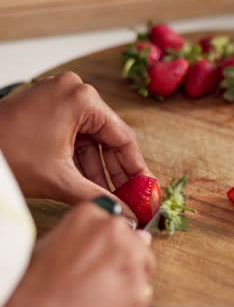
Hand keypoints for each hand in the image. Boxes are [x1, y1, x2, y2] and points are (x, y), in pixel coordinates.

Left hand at [0, 72, 150, 218]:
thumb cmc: (6, 155)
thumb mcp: (58, 179)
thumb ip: (97, 197)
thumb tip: (126, 213)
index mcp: (81, 98)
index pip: (123, 138)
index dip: (137, 170)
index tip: (146, 191)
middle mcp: (73, 92)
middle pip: (108, 138)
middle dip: (117, 173)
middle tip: (130, 200)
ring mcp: (60, 99)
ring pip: (91, 141)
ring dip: (98, 171)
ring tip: (109, 198)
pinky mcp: (49, 110)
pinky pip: (75, 138)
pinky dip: (81, 162)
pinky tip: (89, 186)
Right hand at [3, 203, 154, 306]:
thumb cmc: (39, 287)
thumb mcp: (54, 243)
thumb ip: (89, 234)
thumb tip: (125, 234)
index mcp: (91, 214)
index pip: (117, 224)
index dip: (109, 246)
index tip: (100, 260)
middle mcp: (115, 230)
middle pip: (136, 242)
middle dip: (123, 261)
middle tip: (98, 281)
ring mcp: (131, 259)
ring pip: (144, 268)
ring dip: (128, 281)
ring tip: (100, 297)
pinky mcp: (140, 290)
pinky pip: (142, 296)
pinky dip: (129, 306)